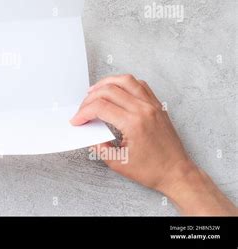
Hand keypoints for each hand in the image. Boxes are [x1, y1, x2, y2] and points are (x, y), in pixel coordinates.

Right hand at [71, 74, 236, 214]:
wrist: (177, 172)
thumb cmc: (152, 170)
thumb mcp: (117, 162)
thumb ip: (99, 146)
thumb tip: (89, 132)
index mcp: (133, 124)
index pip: (100, 107)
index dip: (83, 112)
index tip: (77, 120)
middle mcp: (143, 110)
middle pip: (109, 91)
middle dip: (90, 98)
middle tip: (83, 109)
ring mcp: (152, 105)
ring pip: (125, 80)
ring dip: (106, 83)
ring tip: (95, 91)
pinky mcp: (157, 105)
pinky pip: (139, 84)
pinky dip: (124, 83)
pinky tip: (116, 90)